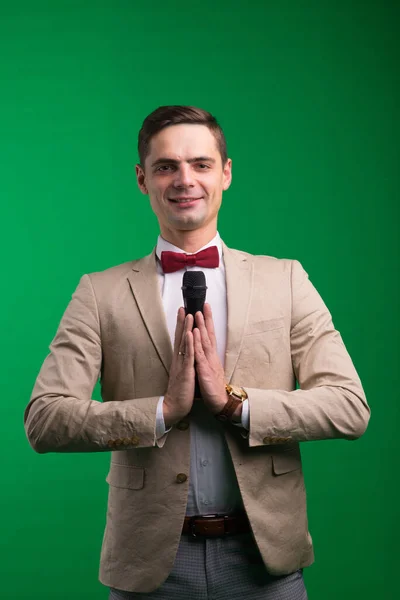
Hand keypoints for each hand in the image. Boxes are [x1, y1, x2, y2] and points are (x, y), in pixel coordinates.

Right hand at [163, 308, 194, 426]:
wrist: (175, 406)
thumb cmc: (180, 391)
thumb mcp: (183, 374)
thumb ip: (184, 363)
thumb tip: (185, 354)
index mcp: (179, 360)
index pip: (180, 339)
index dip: (182, 326)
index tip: (183, 313)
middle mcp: (179, 359)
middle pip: (180, 337)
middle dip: (182, 322)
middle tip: (183, 307)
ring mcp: (182, 364)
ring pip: (184, 343)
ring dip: (186, 328)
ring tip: (188, 315)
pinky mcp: (186, 371)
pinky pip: (188, 355)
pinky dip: (189, 343)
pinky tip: (189, 334)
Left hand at [193, 303, 227, 415]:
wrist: (219, 402)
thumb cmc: (212, 388)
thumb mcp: (208, 370)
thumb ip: (206, 359)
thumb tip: (204, 351)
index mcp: (210, 356)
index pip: (209, 336)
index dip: (207, 323)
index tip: (205, 310)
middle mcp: (210, 356)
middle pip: (209, 334)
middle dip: (206, 319)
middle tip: (204, 305)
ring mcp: (208, 362)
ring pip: (204, 341)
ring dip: (201, 326)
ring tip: (198, 313)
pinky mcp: (204, 369)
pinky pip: (199, 354)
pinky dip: (196, 342)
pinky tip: (194, 333)